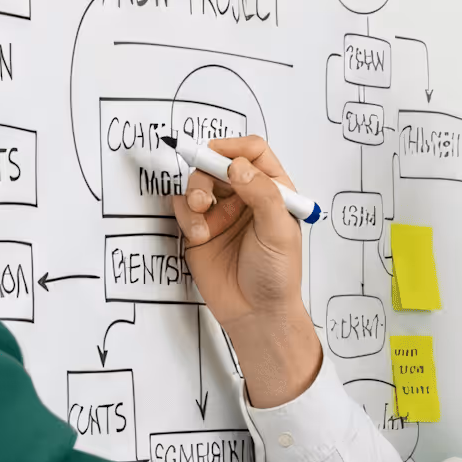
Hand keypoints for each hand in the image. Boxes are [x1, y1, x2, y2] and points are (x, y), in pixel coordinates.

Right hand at [167, 133, 321, 406]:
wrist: (256, 313)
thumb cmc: (276, 274)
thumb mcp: (278, 231)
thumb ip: (262, 194)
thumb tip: (237, 165)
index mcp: (272, 190)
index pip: (253, 152)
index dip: (235, 148)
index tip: (220, 157)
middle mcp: (245, 196)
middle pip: (219, 163)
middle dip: (207, 172)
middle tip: (204, 195)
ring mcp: (221, 211)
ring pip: (198, 182)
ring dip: (195, 193)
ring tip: (200, 216)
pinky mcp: (199, 228)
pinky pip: (183, 206)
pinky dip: (185, 215)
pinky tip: (198, 235)